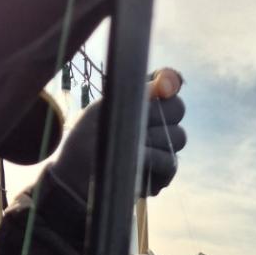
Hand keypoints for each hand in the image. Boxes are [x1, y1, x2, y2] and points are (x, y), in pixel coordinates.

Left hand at [46, 69, 186, 206]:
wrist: (77, 173)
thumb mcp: (106, 107)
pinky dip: (152, 158)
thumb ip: (136, 91)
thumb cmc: (88, 137)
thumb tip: (167, 80)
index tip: (162, 88)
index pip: (170, 83)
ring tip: (129, 145)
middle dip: (158, 113)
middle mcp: (160, 121)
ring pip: (178, 135)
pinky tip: (136, 160)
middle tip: (134, 121)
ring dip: (153, 138)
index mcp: (145, 99)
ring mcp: (165, 146)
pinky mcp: (165, 172)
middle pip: (178, 108)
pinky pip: (170, 160)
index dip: (170, 81)